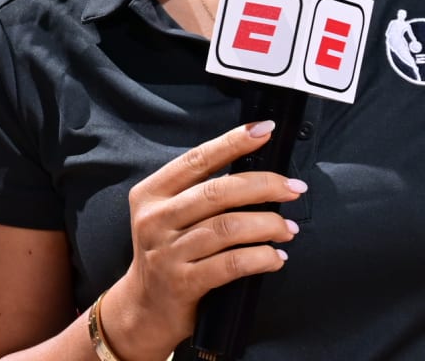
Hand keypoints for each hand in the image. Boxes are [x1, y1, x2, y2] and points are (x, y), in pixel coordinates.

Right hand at [104, 121, 298, 358]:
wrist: (144, 307)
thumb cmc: (167, 254)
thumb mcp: (167, 216)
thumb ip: (197, 195)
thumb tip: (255, 174)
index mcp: (150, 194)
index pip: (196, 160)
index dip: (232, 143)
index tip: (264, 130)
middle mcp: (154, 219)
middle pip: (217, 193)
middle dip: (263, 186)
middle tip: (294, 188)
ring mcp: (167, 252)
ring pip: (227, 228)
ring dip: (268, 225)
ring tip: (289, 229)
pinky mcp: (183, 282)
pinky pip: (231, 265)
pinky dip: (260, 258)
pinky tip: (276, 258)